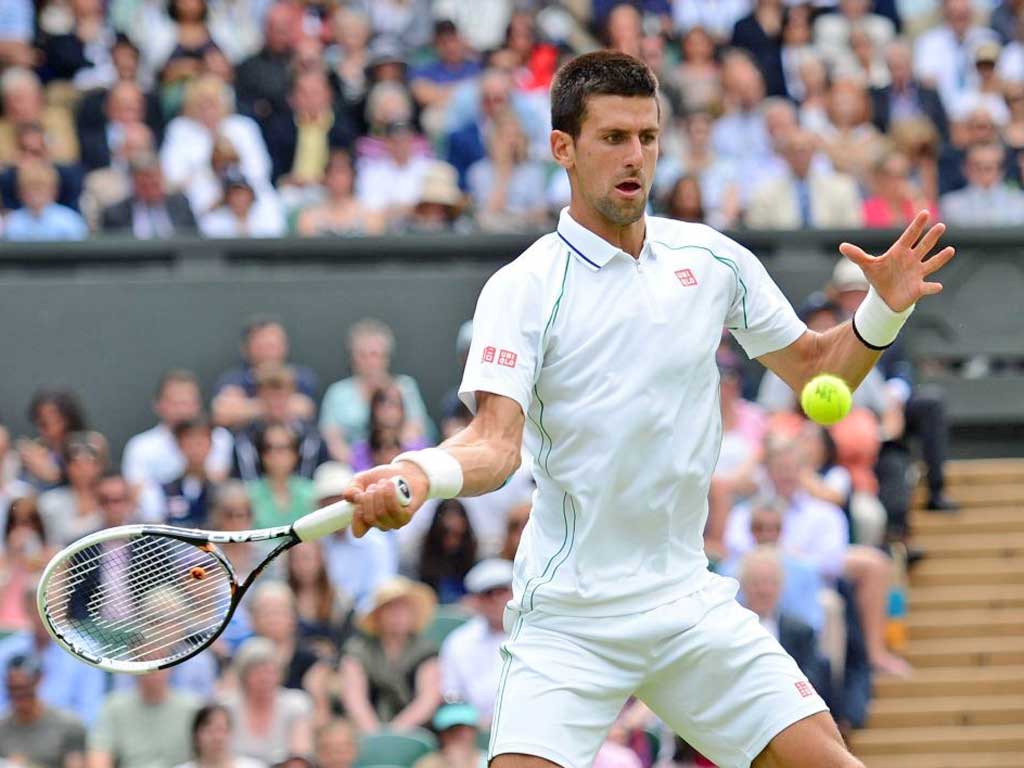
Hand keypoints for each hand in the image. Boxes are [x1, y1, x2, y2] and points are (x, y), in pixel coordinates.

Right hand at [342, 464, 428, 537]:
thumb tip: (350, 496)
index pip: (358, 531)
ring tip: (383, 482)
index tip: (358, 498)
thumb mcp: (363, 479)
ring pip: (381, 513)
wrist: (407, 472)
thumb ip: (352, 487)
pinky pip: (394, 510)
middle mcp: (380, 524)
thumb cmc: (384, 477)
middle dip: (368, 498)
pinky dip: (390, 495)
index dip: (355, 518)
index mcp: (367, 518)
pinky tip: (390, 484)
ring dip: (380, 494)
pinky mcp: (406, 517)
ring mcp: (394, 522)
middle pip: (369, 518)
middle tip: (373, 486)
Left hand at [839, 210, 954, 311]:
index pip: (909, 236)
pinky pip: (927, 287)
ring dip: (940, 258)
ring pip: (931, 263)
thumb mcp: (867, 265)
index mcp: (900, 252)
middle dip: (931, 237)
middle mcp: (912, 260)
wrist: (885, 297)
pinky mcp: (918, 288)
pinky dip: (932, 287)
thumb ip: (857, 255)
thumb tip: (842, 246)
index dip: (917, 225)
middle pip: (923, 246)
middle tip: (941, 226)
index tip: (925, 213)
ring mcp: (917, 273)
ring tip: (950, 250)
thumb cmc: (879, 277)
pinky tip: (938, 286)